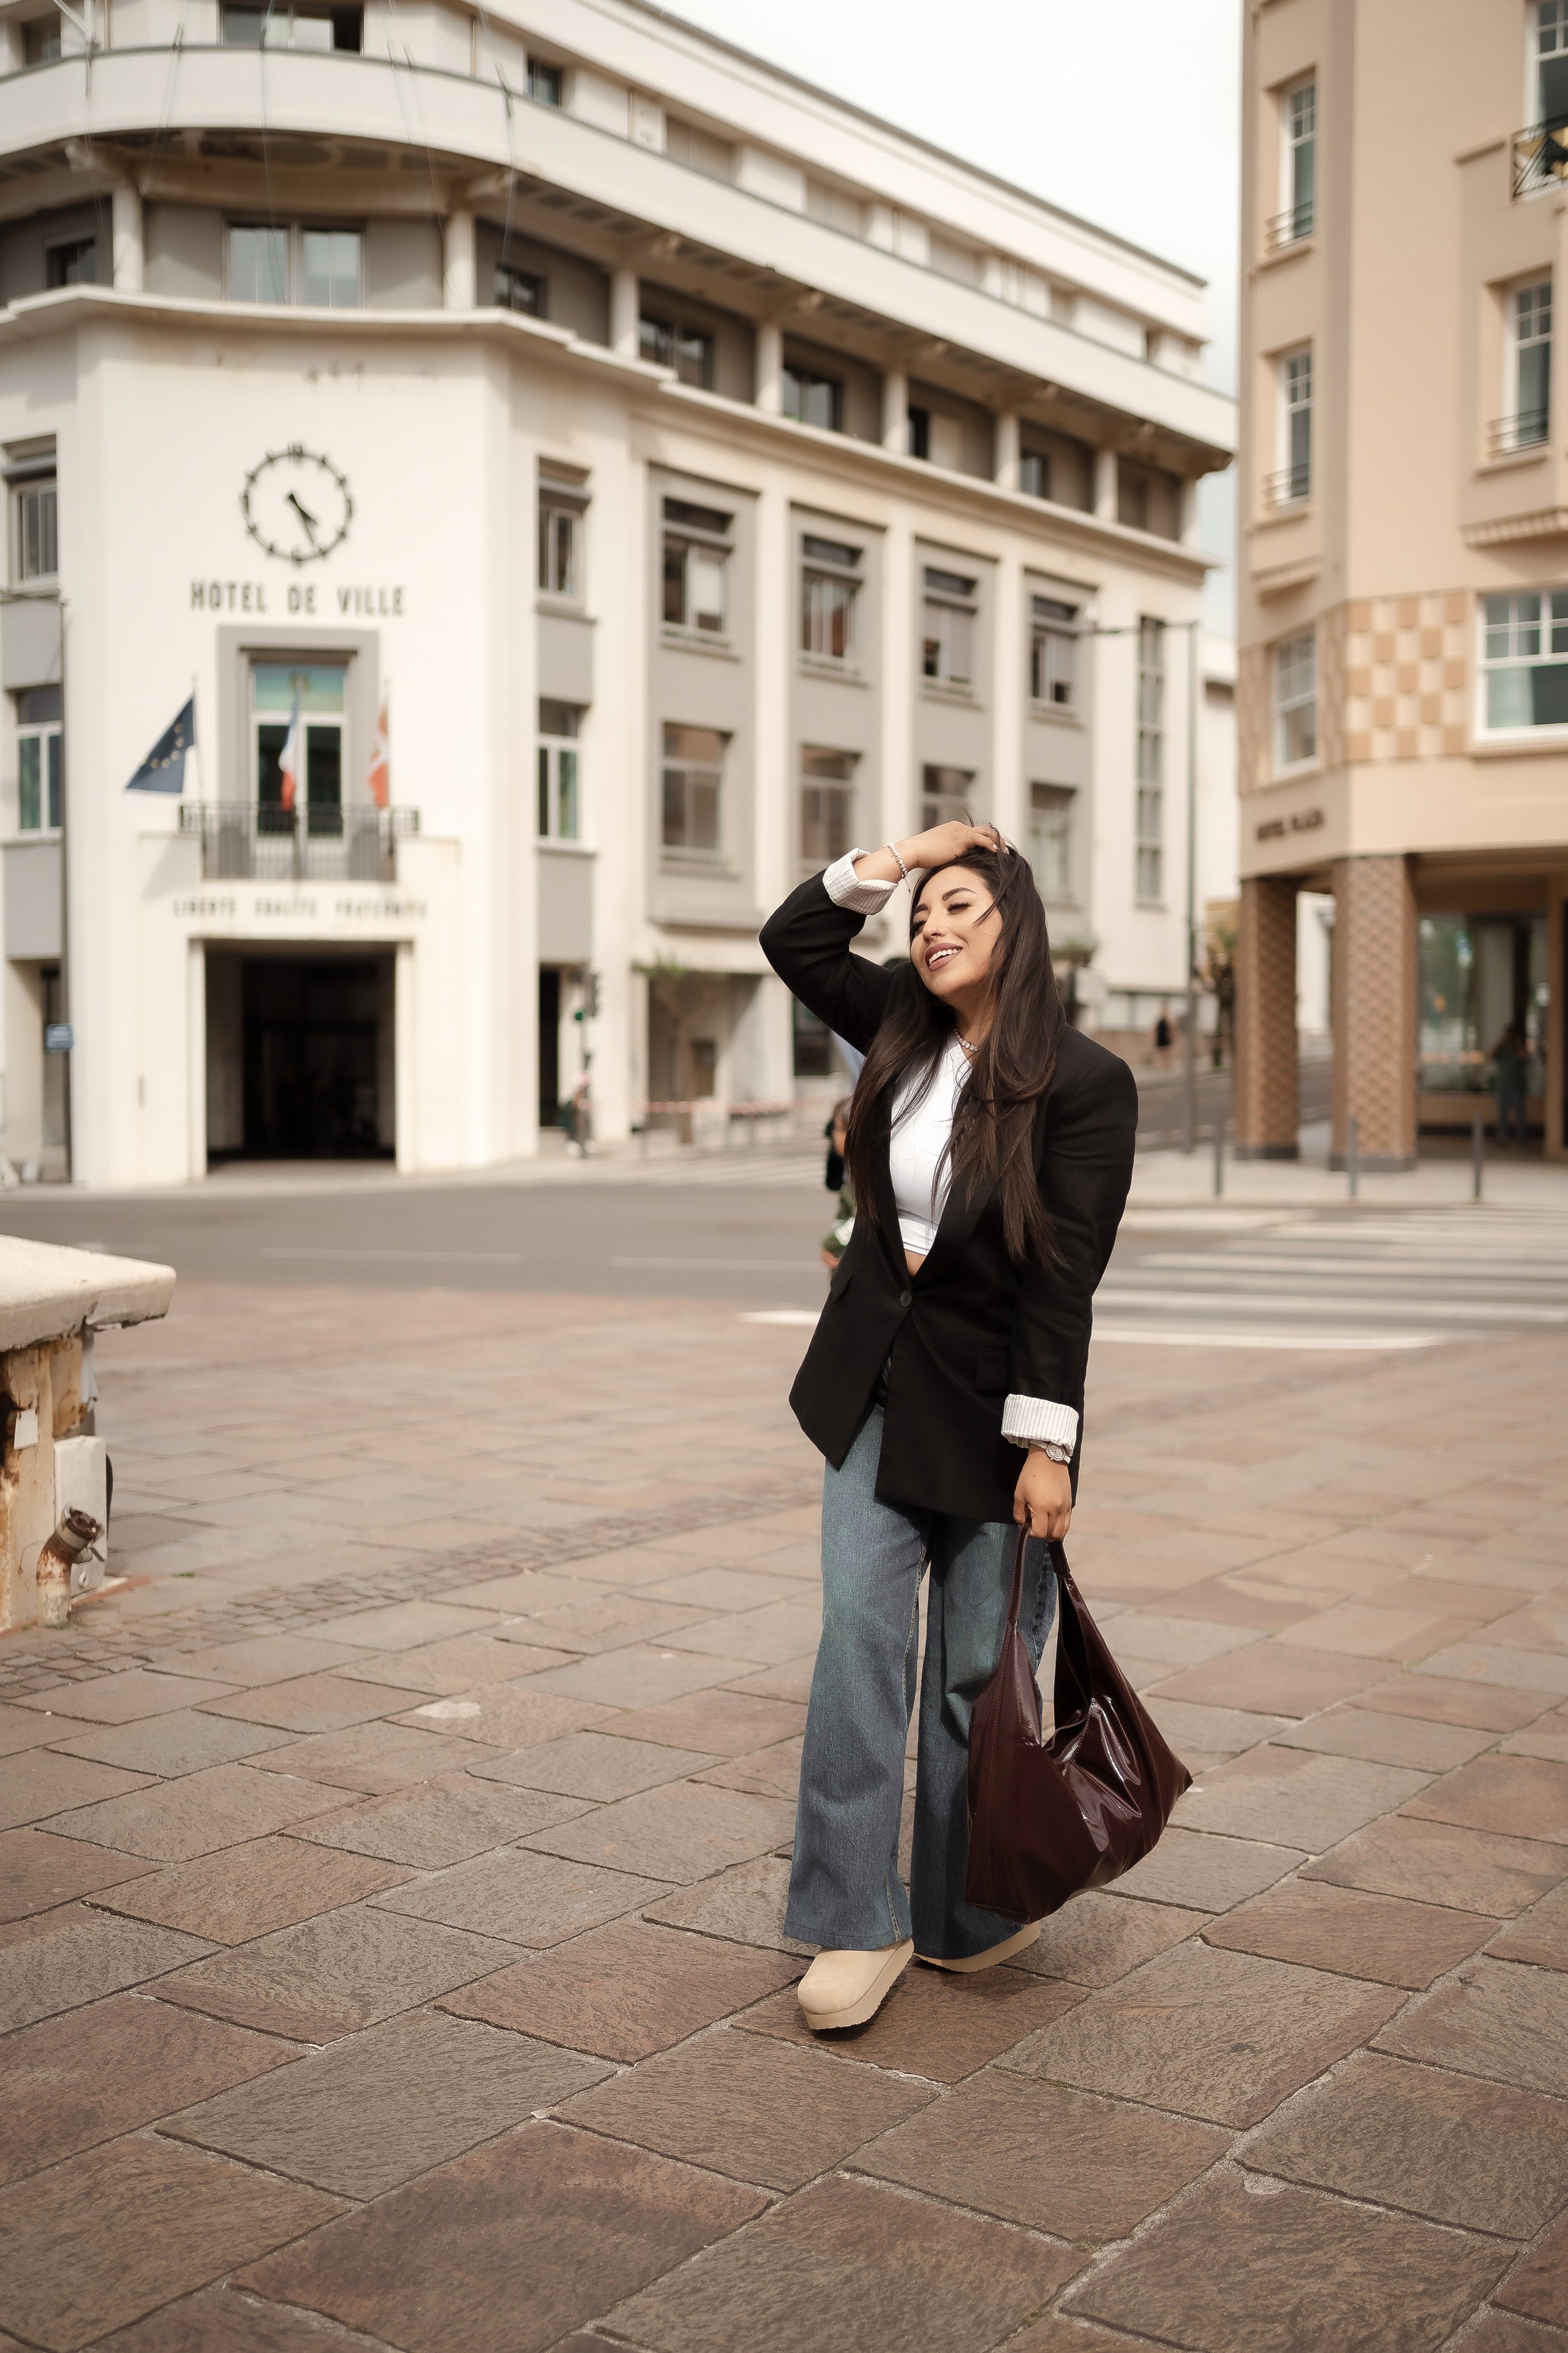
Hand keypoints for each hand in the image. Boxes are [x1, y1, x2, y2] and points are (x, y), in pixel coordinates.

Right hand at [849, 824, 1008, 889]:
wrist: (912, 851)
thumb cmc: (920, 856)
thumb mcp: (938, 855)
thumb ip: (948, 857)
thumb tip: (954, 868)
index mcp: (953, 829)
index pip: (975, 832)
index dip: (987, 841)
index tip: (995, 851)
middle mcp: (958, 827)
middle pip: (984, 830)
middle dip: (996, 840)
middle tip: (1005, 852)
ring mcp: (960, 831)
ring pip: (986, 833)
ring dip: (997, 843)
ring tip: (1005, 854)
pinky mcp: (960, 838)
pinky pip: (981, 839)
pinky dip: (991, 845)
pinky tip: (997, 853)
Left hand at [1014, 1449, 1071, 1542]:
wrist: (1047, 1458)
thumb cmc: (1030, 1475)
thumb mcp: (1018, 1494)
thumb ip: (1019, 1514)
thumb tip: (1023, 1525)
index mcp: (1042, 1507)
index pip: (1040, 1533)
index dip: (1031, 1533)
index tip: (1026, 1524)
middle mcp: (1056, 1509)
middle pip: (1051, 1534)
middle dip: (1040, 1533)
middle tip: (1033, 1523)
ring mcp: (1065, 1507)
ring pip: (1062, 1532)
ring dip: (1052, 1533)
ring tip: (1043, 1524)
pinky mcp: (1070, 1503)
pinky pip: (1067, 1523)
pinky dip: (1059, 1527)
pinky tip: (1051, 1521)